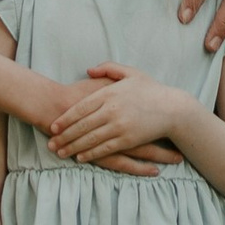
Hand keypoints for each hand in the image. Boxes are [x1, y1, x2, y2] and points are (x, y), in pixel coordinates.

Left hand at [51, 70, 189, 166]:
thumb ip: (108, 68)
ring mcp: (119, 126)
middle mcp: (112, 110)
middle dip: (64, 136)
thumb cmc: (151, 90)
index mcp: (110, 93)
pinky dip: (90, 153)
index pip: (81, 108)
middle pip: (81, 125)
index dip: (65, 119)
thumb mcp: (130, 72)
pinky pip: (104, 148)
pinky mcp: (128, 139)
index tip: (53, 126)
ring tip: (61, 152)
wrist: (173, 108)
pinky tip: (80, 157)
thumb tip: (88, 70)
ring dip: (73, 147)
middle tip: (51, 143)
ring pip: (90, 139)